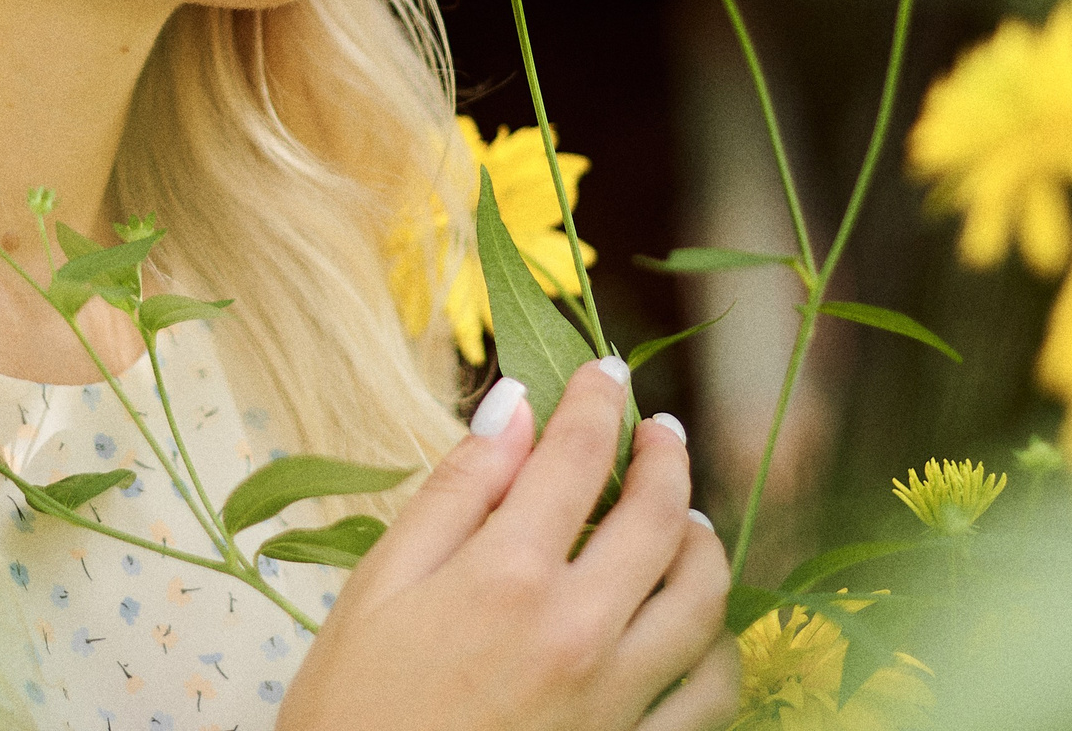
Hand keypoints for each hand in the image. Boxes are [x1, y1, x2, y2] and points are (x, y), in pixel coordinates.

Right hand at [278, 359, 737, 730]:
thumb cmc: (354, 709)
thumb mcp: (379, 586)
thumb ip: (456, 491)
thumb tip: (516, 405)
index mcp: (506, 576)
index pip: (578, 456)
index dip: (597, 401)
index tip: (605, 373)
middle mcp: (577, 631)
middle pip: (660, 518)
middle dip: (667, 458)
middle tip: (659, 432)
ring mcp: (616, 700)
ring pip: (705, 601)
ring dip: (702, 545)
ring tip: (685, 521)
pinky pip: (712, 694)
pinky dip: (717, 647)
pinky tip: (694, 627)